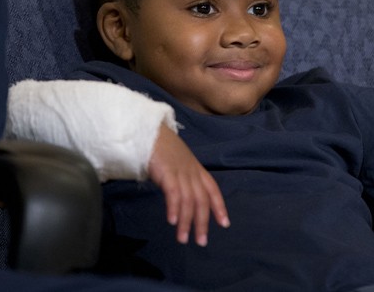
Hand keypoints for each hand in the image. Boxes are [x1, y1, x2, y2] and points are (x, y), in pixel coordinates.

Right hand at [148, 123, 229, 245]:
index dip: (219, 207)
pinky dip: (174, 208)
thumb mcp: (179, 165)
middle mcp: (192, 172)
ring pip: (188, 201)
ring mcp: (180, 172)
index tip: (224, 223)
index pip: (213, 190)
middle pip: (202, 200)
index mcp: (197, 170)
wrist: (149, 132)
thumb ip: (183, 180)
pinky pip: (173, 193)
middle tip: (201, 241)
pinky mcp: (167, 172)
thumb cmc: (162, 149)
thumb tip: (182, 200)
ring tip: (182, 239)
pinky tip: (172, 221)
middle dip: (202, 222)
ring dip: (186, 222)